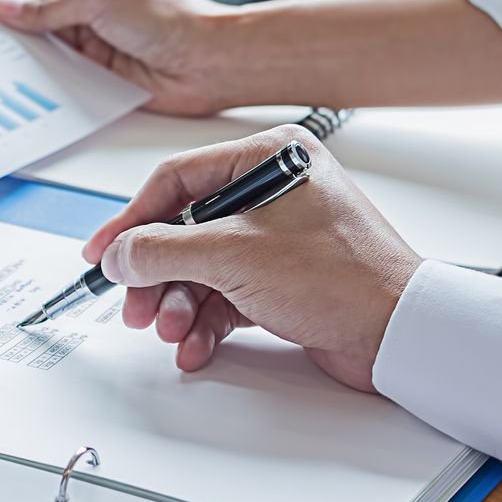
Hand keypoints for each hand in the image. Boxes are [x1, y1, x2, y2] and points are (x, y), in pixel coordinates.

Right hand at [0, 0, 244, 114]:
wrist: (207, 64)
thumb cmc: (172, 19)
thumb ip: (51, 5)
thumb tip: (8, 7)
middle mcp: (98, 1)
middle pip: (43, 1)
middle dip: (13, 8)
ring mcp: (98, 36)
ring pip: (48, 37)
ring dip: (25, 42)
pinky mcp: (99, 70)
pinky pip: (60, 69)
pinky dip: (41, 72)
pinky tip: (22, 74)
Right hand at [84, 126, 423, 389]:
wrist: (399, 334)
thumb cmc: (344, 278)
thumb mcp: (234, 256)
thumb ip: (164, 251)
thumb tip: (121, 254)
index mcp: (270, 157)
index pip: (178, 180)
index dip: (132, 220)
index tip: (103, 254)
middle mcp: (275, 191)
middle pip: (185, 230)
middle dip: (157, 276)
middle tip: (136, 307)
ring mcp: (280, 238)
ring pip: (202, 268)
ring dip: (180, 305)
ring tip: (173, 331)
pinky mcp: (285, 279)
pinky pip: (227, 295)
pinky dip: (207, 322)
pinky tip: (196, 345)